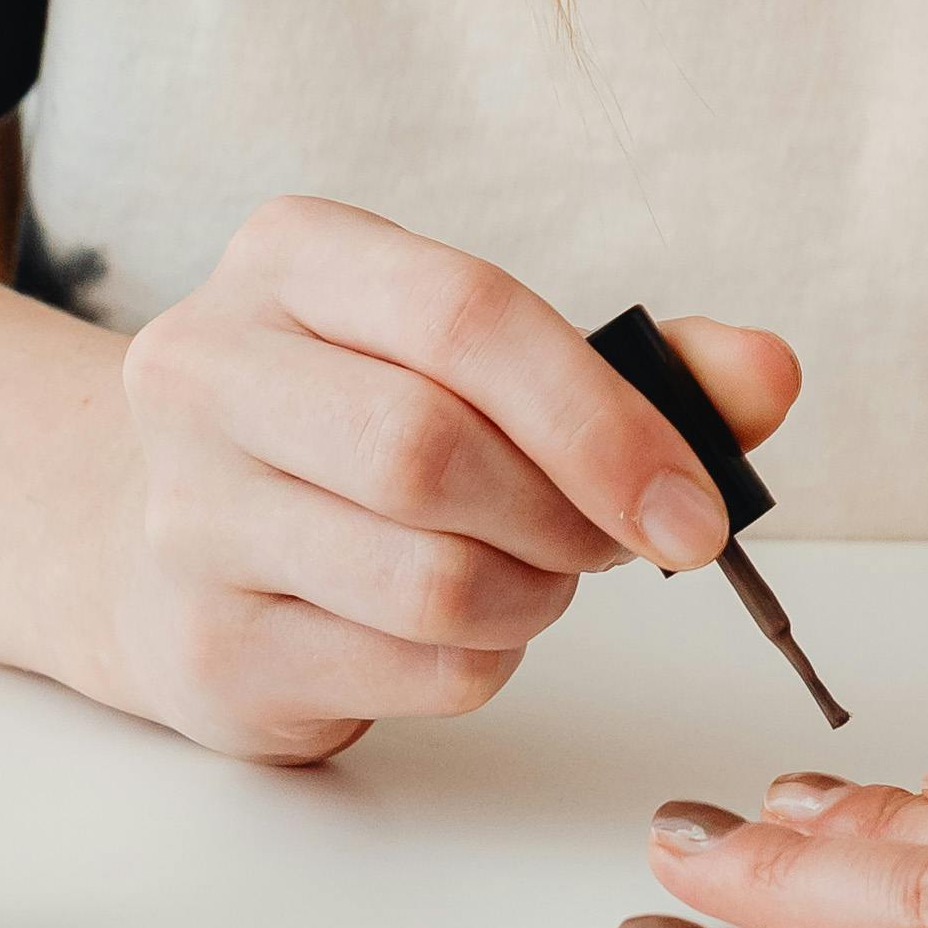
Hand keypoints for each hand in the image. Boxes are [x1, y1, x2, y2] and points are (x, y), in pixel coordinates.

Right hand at [98, 199, 798, 762]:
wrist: (160, 533)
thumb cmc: (352, 425)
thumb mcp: (473, 355)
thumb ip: (633, 363)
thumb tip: (768, 374)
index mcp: (291, 259)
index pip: (466, 316)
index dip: (603, 417)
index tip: (695, 502)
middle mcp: (209, 373)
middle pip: (431, 452)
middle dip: (567, 514)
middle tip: (615, 540)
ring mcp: (189, 520)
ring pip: (428, 580)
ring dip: (536, 595)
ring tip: (537, 574)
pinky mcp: (206, 651)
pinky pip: (409, 669)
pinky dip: (486, 658)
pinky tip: (466, 624)